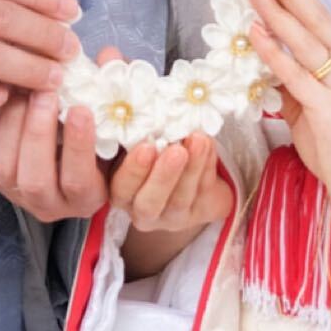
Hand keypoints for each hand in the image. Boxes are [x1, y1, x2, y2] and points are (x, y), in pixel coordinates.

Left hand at [0, 48, 121, 222]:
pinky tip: (11, 92)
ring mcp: (18, 194)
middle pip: (36, 180)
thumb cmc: (103, 135)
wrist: (74, 151)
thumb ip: (115, 92)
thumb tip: (108, 56)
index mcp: (87, 198)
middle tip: (47, 91)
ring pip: (6, 168)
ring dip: (14, 123)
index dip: (78, 146)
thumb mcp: (116, 121)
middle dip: (39, 134)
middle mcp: (51, 205)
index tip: (80, 109)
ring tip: (26, 87)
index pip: (78, 181)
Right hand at [109, 134, 231, 232]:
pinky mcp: (200, 214)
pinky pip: (205, 193)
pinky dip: (208, 167)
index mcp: (123, 194)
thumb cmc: (154, 151)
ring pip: (182, 199)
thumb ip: (135, 136)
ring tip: (199, 140)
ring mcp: (173, 217)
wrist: (187, 170)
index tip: (146, 147)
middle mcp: (144, 212)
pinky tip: (209, 145)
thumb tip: (137, 113)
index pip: (122, 188)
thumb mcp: (139, 144)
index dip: (133, 170)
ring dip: (193, 168)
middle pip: (150, 203)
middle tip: (177, 150)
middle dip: (164, 177)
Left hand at [247, 0, 330, 232]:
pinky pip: (296, 76)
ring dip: (277, 12)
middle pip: (316, 20)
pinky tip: (256, 33)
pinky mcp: (330, 111)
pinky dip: (274, 52)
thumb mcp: (315, 111)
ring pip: (305, 41)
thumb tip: (270, 68)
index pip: (322, 20)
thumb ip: (295, 88)